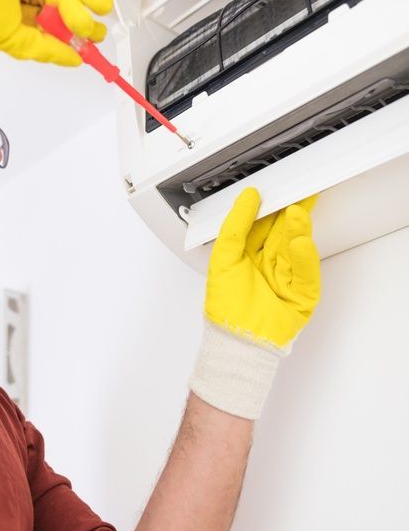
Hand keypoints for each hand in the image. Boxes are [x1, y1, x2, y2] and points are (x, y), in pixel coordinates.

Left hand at [206, 187, 319, 348]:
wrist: (235, 341)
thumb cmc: (225, 306)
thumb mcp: (223, 256)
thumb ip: (235, 225)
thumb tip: (248, 196)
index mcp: (249, 255)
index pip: (264, 225)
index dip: (272, 208)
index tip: (280, 189)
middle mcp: (269, 264)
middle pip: (283, 234)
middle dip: (290, 214)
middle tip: (298, 193)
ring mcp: (287, 278)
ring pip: (295, 249)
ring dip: (297, 231)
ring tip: (297, 213)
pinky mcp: (302, 295)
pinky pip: (305, 274)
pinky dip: (304, 259)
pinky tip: (301, 243)